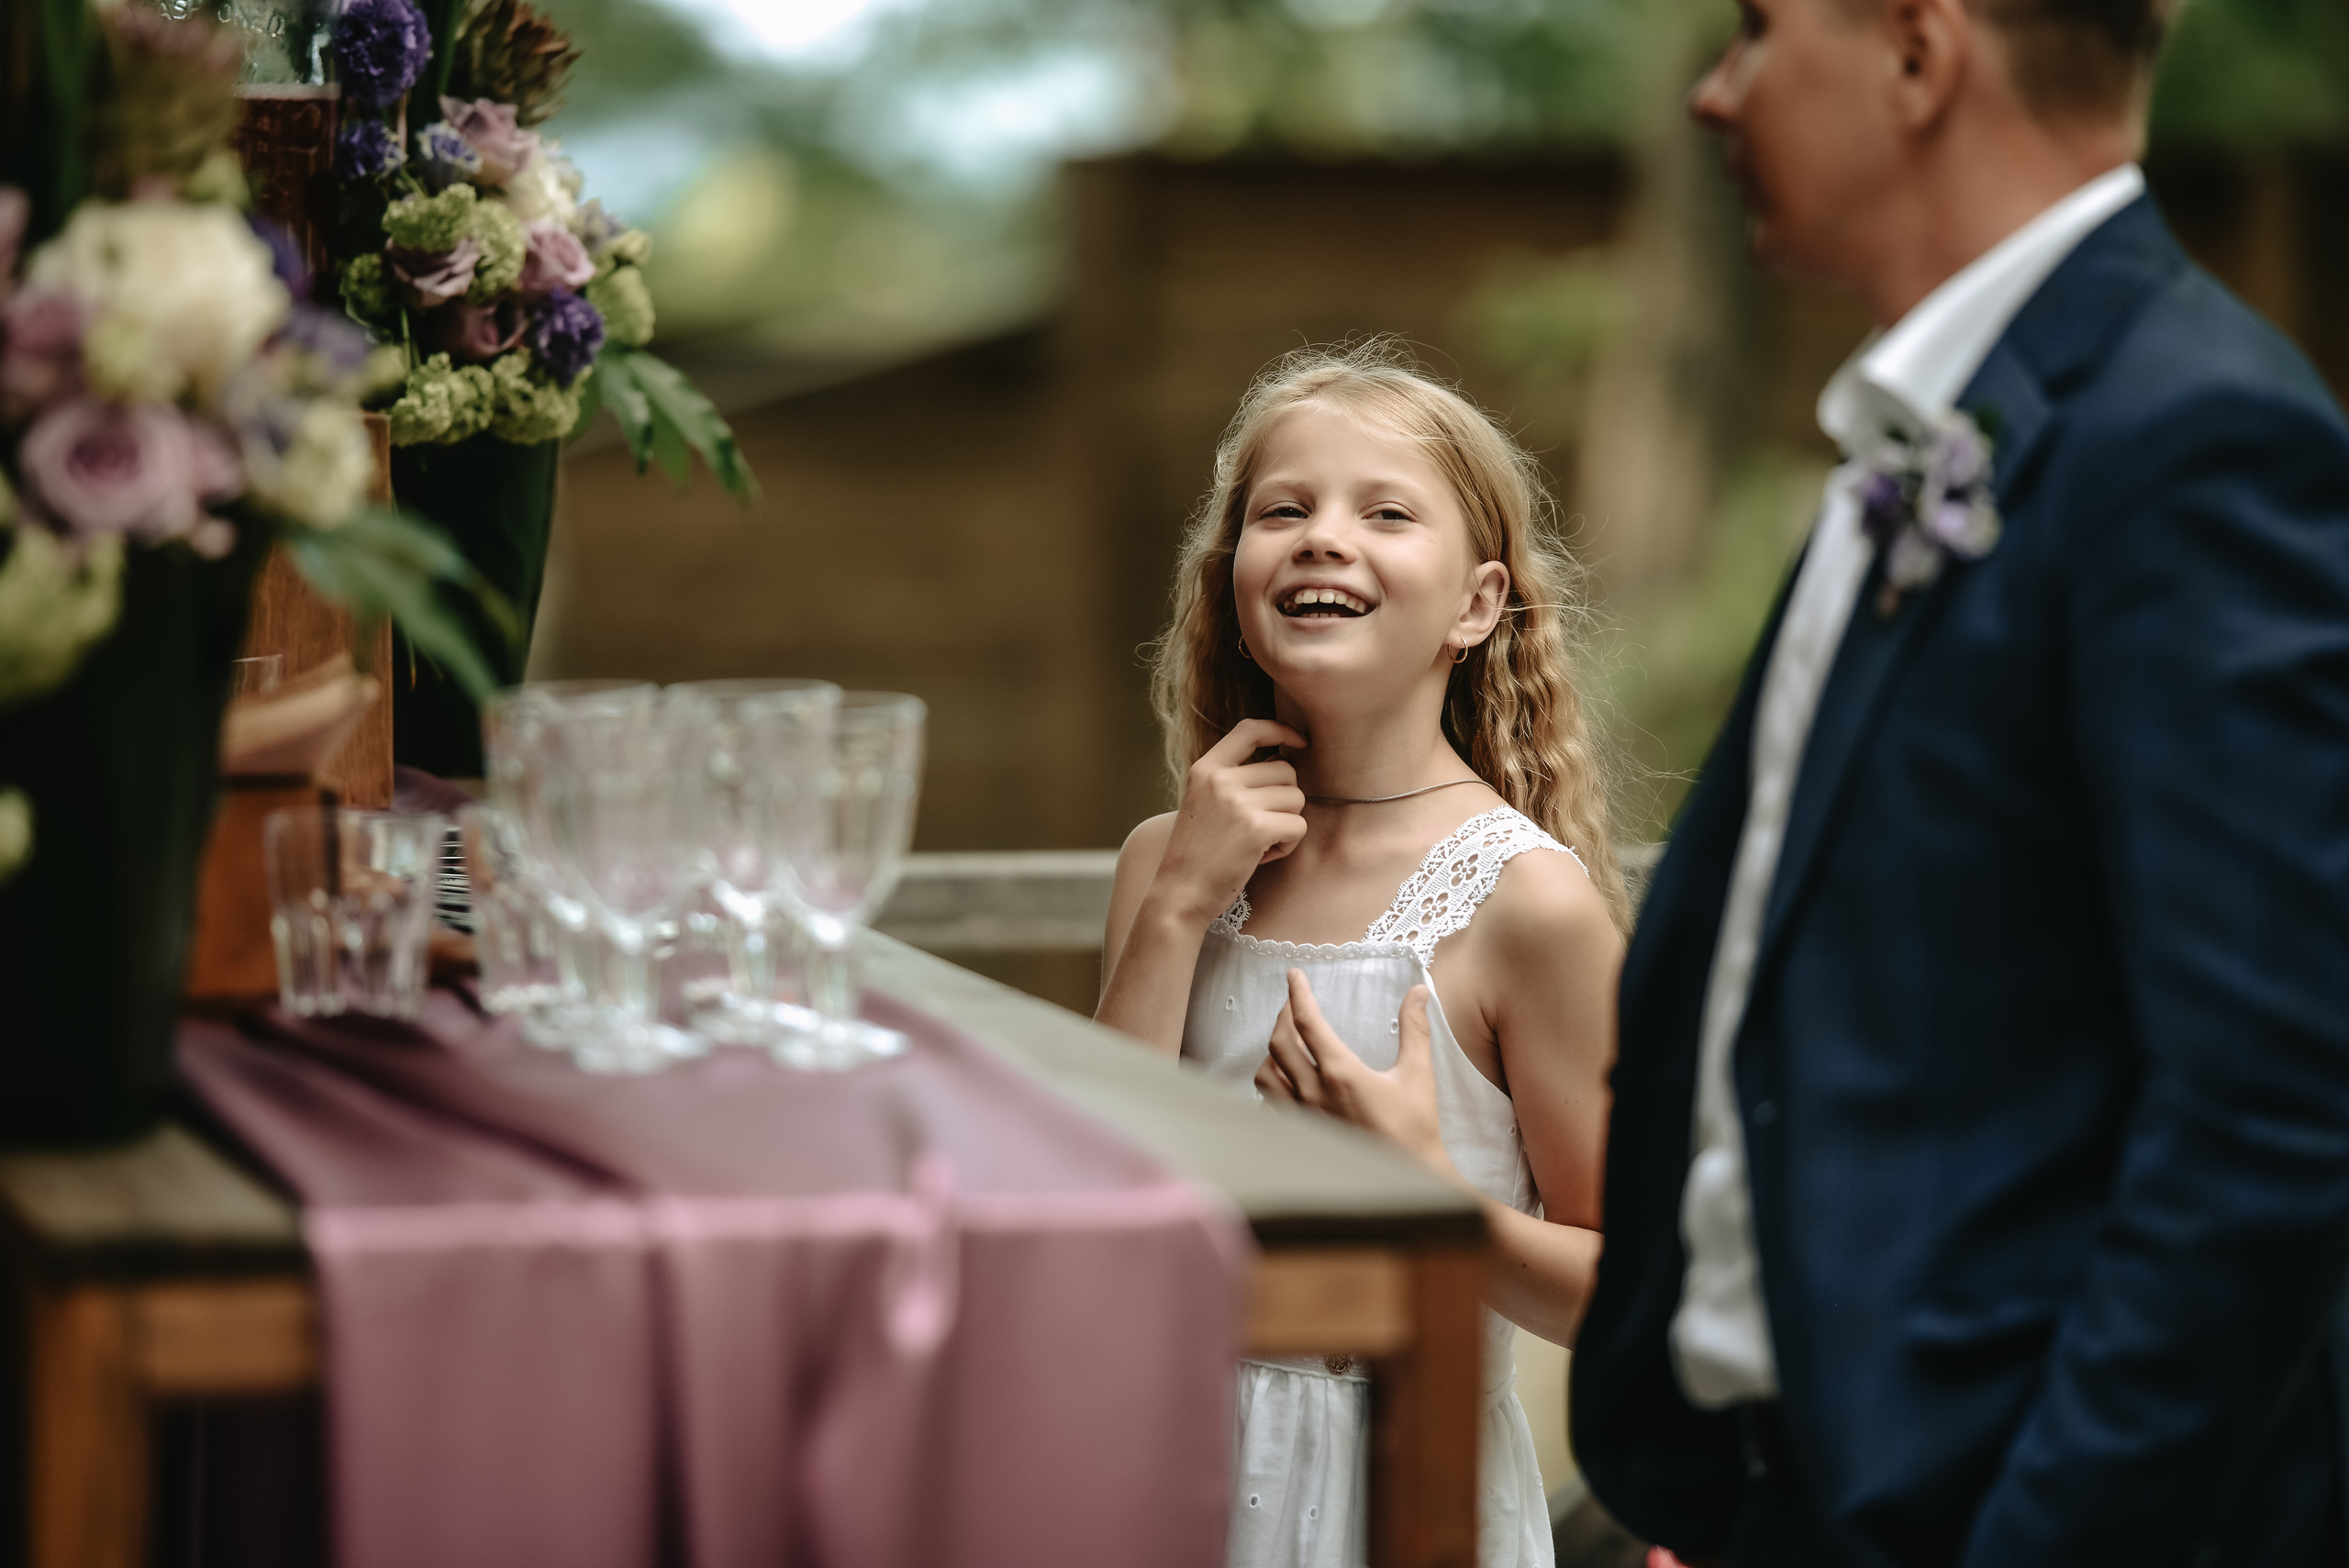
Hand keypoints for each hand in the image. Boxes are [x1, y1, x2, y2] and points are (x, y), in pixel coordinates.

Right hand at [1148, 718, 1308, 926]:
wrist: (1178, 895)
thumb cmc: (1196, 855)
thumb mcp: (1204, 804)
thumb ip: (1234, 780)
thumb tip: (1282, 760)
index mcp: (1205, 769)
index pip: (1250, 729)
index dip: (1281, 730)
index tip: (1299, 742)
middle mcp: (1220, 779)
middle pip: (1285, 771)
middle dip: (1284, 800)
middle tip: (1259, 828)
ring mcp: (1238, 802)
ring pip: (1296, 798)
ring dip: (1286, 824)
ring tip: (1256, 844)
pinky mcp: (1256, 828)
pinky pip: (1298, 826)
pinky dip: (1287, 846)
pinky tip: (1260, 857)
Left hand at [1255, 969, 1455, 1178]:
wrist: (1408, 1177)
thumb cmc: (1414, 1128)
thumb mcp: (1418, 1073)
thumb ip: (1415, 1028)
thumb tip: (1418, 991)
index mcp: (1340, 1074)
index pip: (1307, 1022)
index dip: (1298, 993)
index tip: (1294, 975)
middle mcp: (1314, 1094)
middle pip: (1279, 1043)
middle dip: (1283, 1016)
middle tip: (1293, 1004)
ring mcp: (1303, 1118)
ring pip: (1266, 1076)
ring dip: (1272, 1053)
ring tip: (1287, 1043)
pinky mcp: (1301, 1135)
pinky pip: (1271, 1105)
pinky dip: (1272, 1086)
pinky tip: (1286, 1082)